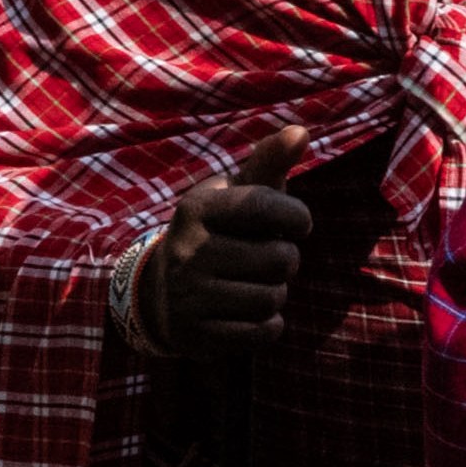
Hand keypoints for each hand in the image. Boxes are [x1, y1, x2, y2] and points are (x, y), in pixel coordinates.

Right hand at [130, 172, 316, 367]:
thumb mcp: (236, 194)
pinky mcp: (196, 335)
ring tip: (255, 283)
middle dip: (286, 260)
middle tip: (266, 259)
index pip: (268, 206)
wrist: (164, 292)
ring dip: (276, 292)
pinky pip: (263, 332)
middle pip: (281, 259)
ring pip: (273, 298)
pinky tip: (249, 312)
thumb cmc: (220, 232)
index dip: (296, 217)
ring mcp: (188, 296)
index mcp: (197, 208)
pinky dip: (268, 324)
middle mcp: (187, 251)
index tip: (295, 222)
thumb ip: (269, 162)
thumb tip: (301, 132)